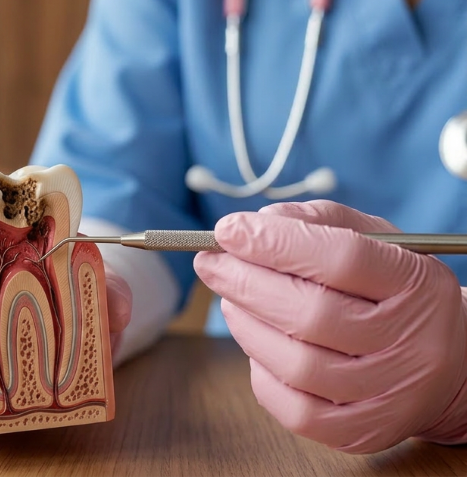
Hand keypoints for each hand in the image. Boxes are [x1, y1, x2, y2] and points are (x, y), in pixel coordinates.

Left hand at [194, 200, 466, 452]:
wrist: (446, 364)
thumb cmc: (393, 292)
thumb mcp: (375, 241)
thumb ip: (318, 221)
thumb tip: (257, 223)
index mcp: (415, 284)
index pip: (342, 258)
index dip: (275, 243)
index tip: (227, 230)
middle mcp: (410, 344)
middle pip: (310, 314)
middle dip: (245, 283)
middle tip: (210, 263)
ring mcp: (387, 394)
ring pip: (295, 363)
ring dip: (245, 325)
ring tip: (231, 299)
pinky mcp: (363, 432)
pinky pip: (292, 407)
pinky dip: (261, 371)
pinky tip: (259, 344)